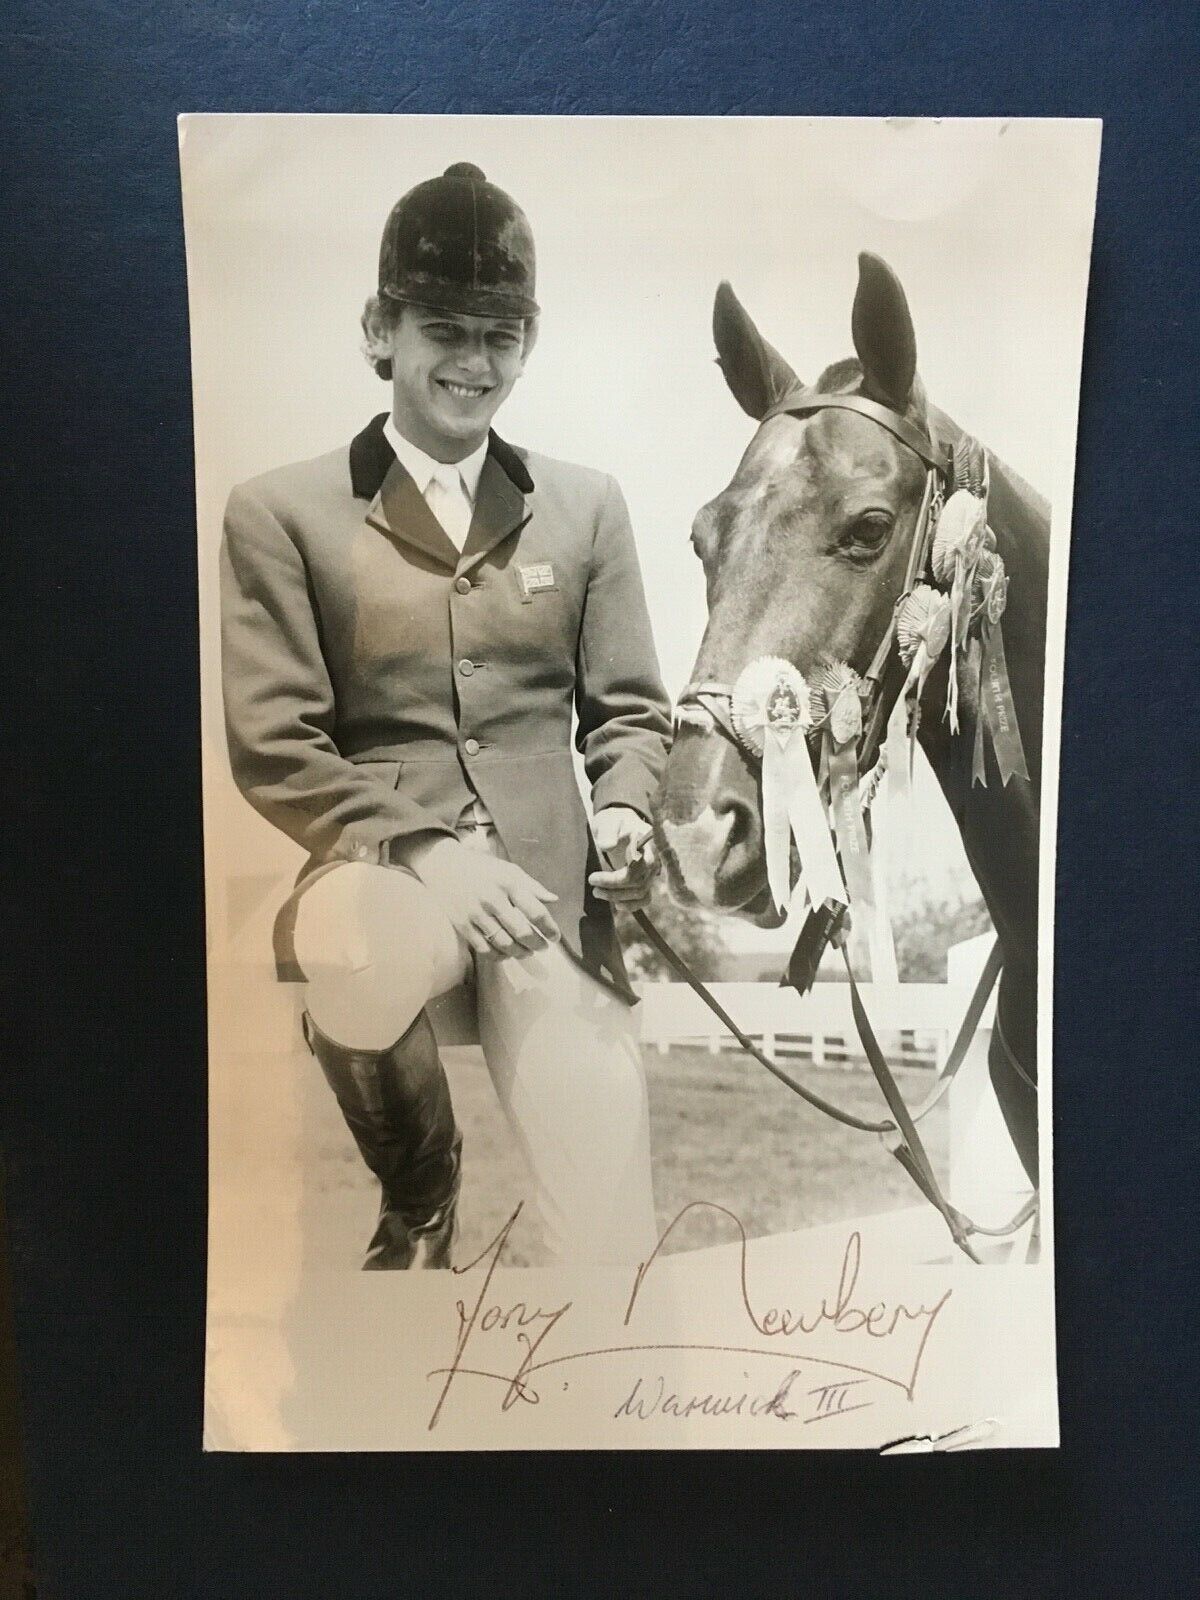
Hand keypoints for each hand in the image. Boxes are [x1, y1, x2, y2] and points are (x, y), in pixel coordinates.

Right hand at [404, 837, 559, 957]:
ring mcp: (476, 914)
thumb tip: (554, 900)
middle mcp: (493, 899)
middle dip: (537, 944)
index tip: (555, 936)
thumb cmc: (481, 868)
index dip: (549, 928)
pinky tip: (506, 953)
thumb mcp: (509, 870)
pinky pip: (485, 948)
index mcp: (509, 883)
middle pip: (522, 932)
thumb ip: (532, 886)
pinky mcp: (462, 926)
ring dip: (520, 952)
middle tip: (543, 947)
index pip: (536, 912)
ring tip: (527, 952)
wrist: (443, 866)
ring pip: (504, 943)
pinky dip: (499, 955)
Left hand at [588, 806, 658, 909]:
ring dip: (619, 898)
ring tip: (598, 893)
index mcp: (647, 843)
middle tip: (593, 887)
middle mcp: (653, 859)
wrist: (621, 824)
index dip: (614, 879)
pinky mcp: (646, 879)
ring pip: (641, 893)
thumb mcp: (608, 822)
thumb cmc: (614, 822)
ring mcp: (651, 871)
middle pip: (638, 883)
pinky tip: (617, 906)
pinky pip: (645, 898)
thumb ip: (607, 832)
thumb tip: (607, 846)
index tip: (592, 878)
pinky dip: (633, 905)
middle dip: (613, 890)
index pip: (636, 868)